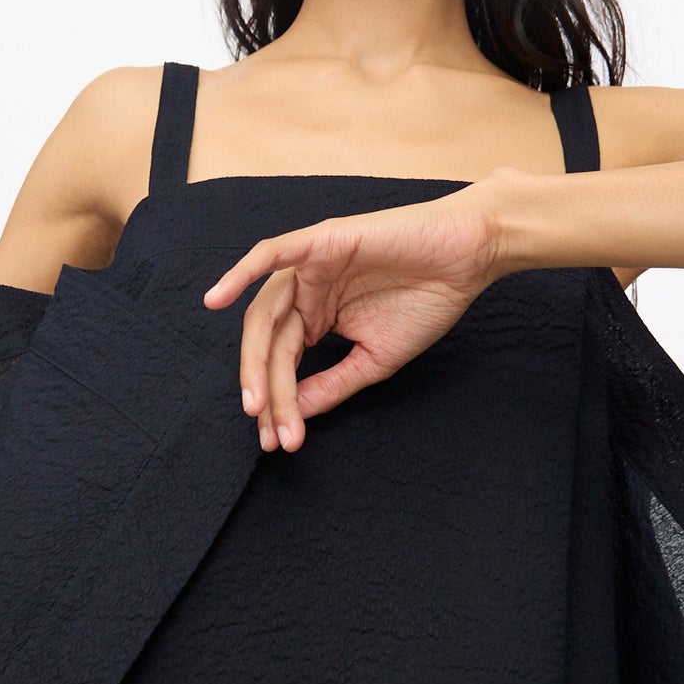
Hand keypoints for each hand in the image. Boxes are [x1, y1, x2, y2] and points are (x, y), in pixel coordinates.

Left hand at [200, 181, 503, 452]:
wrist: (467, 257)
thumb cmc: (426, 301)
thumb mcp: (373, 360)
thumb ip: (330, 384)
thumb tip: (292, 413)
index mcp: (316, 317)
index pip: (283, 362)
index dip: (278, 403)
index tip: (279, 442)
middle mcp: (305, 291)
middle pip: (269, 344)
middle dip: (266, 389)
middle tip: (267, 429)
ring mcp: (309, 265)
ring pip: (267, 314)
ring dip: (256, 358)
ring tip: (256, 401)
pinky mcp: (321, 241)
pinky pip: (271, 254)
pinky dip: (241, 273)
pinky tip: (216, 299)